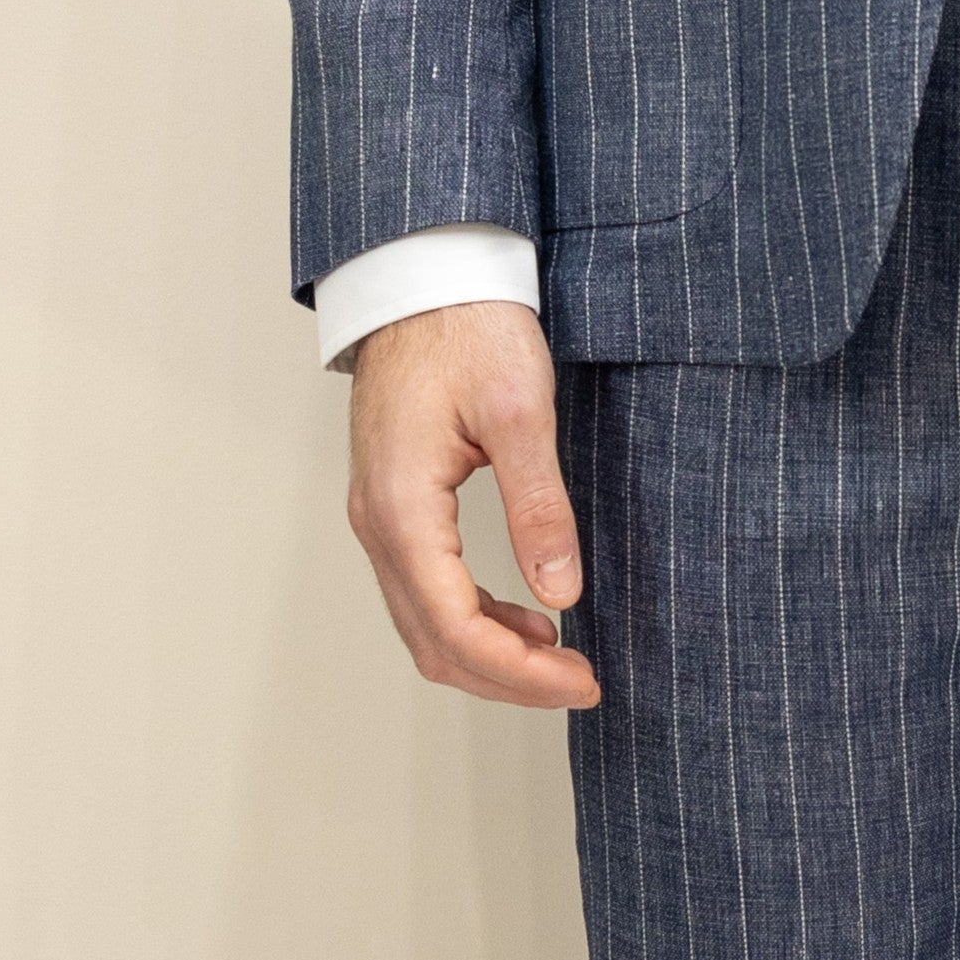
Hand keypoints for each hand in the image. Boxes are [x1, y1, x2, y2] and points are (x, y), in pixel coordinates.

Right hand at [343, 301, 599, 710]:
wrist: (423, 277)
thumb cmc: (468, 328)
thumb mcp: (519, 411)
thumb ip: (539, 506)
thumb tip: (561, 593)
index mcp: (403, 507)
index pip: (455, 626)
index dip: (521, 671)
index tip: (582, 679)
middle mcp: (377, 523)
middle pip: (434, 642)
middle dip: (508, 680)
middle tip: (582, 683)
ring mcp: (378, 517)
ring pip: (424, 624)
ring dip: (490, 657)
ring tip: (561, 659)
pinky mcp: (393, 506)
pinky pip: (424, 590)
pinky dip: (472, 621)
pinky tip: (527, 617)